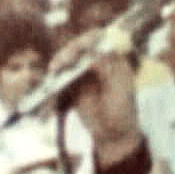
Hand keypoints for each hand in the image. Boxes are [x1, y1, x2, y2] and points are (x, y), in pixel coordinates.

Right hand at [50, 31, 141, 164]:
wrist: (112, 134)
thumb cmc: (122, 112)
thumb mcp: (120, 91)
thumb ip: (108, 70)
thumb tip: (94, 52)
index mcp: (114, 58)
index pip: (100, 39)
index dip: (89, 39)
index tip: (81, 48)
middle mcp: (98, 61)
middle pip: (81, 46)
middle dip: (70, 51)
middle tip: (64, 61)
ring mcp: (84, 71)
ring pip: (68, 59)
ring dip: (60, 61)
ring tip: (55, 69)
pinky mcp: (72, 84)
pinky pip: (61, 75)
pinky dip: (55, 76)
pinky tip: (52, 79)